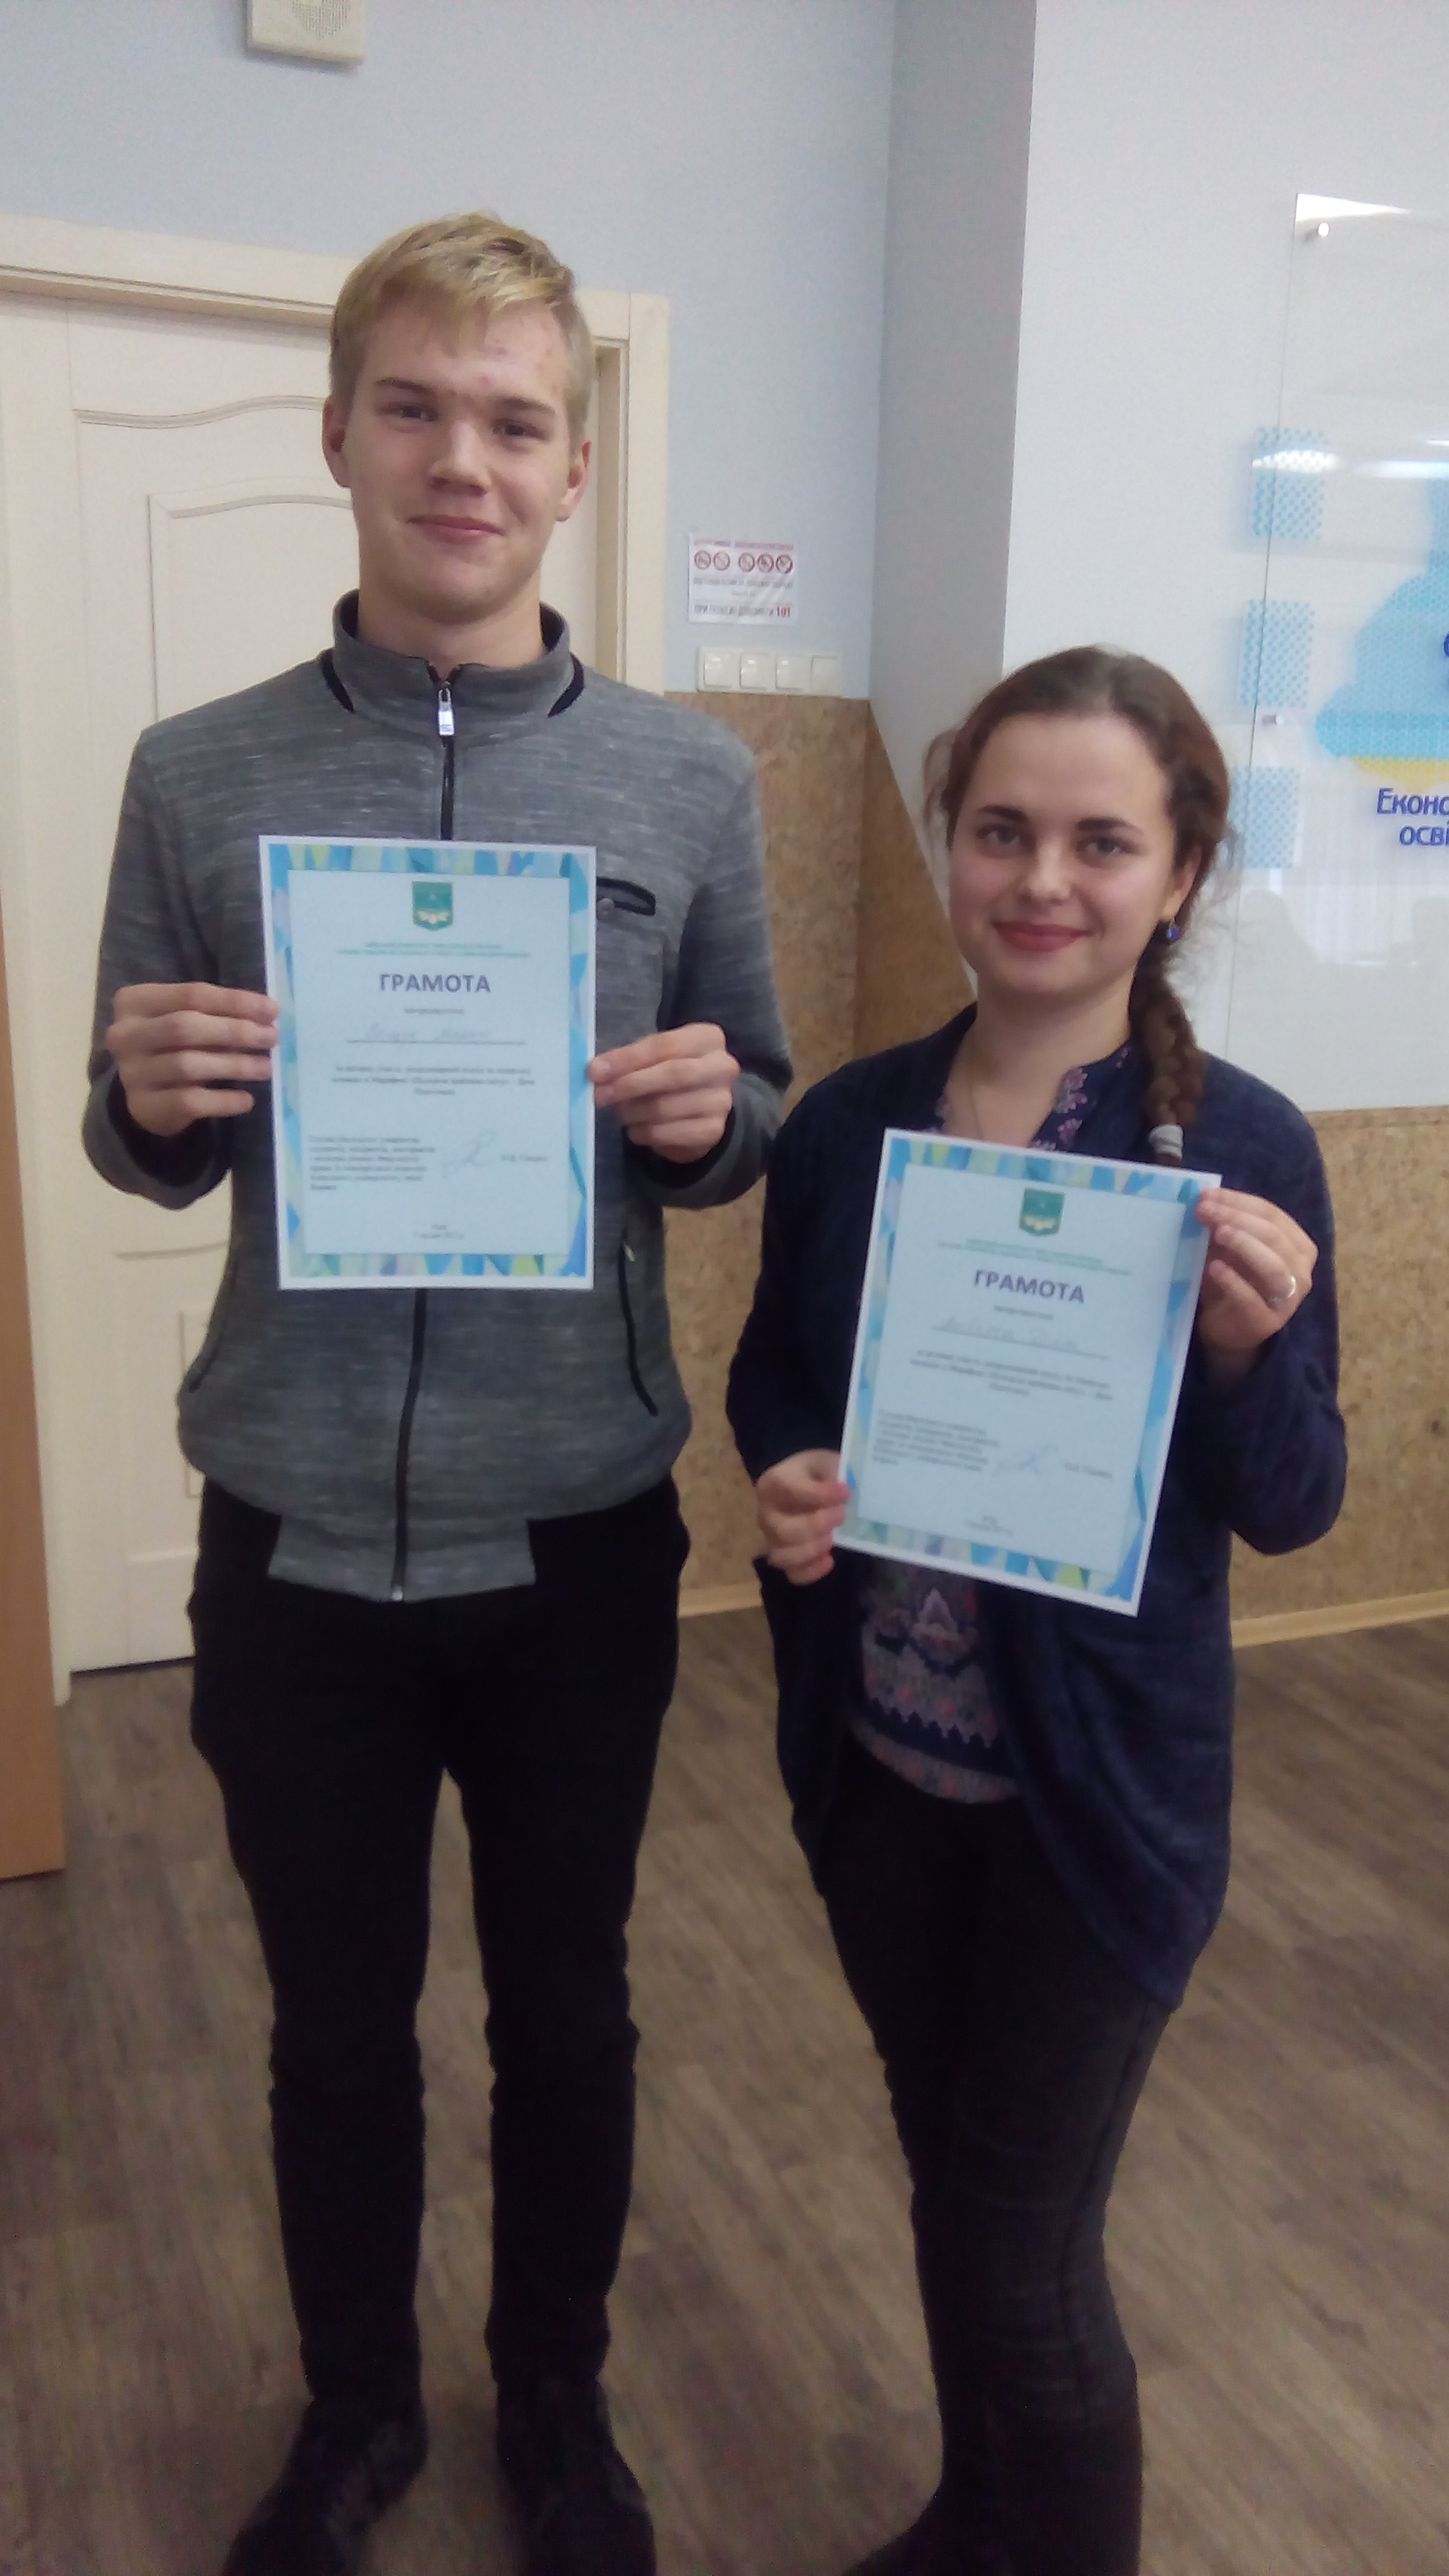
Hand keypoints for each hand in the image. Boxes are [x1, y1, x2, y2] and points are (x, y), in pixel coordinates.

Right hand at [106, 982, 278, 1135]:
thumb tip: (265, 1016)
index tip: (271, 1010)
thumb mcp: (186, 1021)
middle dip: (235, 1031)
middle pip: (185, 1027)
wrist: (145, 1095)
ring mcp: (131, 1072)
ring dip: (233, 1065)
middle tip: (271, 1038)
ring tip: (265, 1067)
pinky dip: (222, 1101)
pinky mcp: (143, 1106)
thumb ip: (216, 1014)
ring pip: (187, 1064)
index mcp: (134, 1001)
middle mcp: (125, 1034)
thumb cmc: (171, 1047)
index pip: (191, 994)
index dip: (235, 1002)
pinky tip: (246, 1100)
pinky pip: (188, 1102)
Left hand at [589, 1023, 738, 1162]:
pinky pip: (667, 1133)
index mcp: (708, 1038)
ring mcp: (721, 1101)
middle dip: (629, 1085)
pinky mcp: (712, 1131)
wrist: (703, 1109)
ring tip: (619, 1112)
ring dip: (633, 1112)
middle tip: (599, 1094)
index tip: (595, 1070)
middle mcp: (722, 1067)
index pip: (664, 1045)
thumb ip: (632, 1059)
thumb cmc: (673, 1073)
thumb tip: (597, 1070)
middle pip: (672, 1074)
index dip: (627, 1059)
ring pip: (666, 1107)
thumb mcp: (657, 1056)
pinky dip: (643, 1132)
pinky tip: (635, 1129)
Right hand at [756, 1449, 850, 1585]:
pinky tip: (829, 1560)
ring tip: (832, 1540)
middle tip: (841, 1515)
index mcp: (773, 1483)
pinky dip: (811, 1572)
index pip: (789, 1491)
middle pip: (783, 1530)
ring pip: (782, 1556)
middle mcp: (766, 1513)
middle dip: (815, 1526)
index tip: (845, 1492)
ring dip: (811, 1551)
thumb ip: (834, 1471)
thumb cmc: (813, 1473)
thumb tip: (846, 1491)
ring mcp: (772, 1538)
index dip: (819, 1495)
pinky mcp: (784, 1556)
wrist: (801, 1484)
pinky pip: (792, 1573)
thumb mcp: (824, 1462)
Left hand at [1193, 1186, 1316, 1384]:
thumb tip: (1205, 1198)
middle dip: (1237, 1219)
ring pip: (1274, 1266)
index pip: (1272, 1215)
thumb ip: (1225, 1225)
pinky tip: (1213, 1268)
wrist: (1228, 1327)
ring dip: (1244, 1245)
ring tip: (1217, 1233)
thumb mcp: (1230, 1248)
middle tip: (1204, 1210)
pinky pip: (1253, 1298)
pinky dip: (1233, 1281)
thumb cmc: (1233, 1280)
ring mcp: (1288, 1299)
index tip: (1207, 1195)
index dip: (1240, 1202)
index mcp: (1297, 1245)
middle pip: (1273, 1236)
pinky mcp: (1267, 1322)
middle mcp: (1301, 1270)